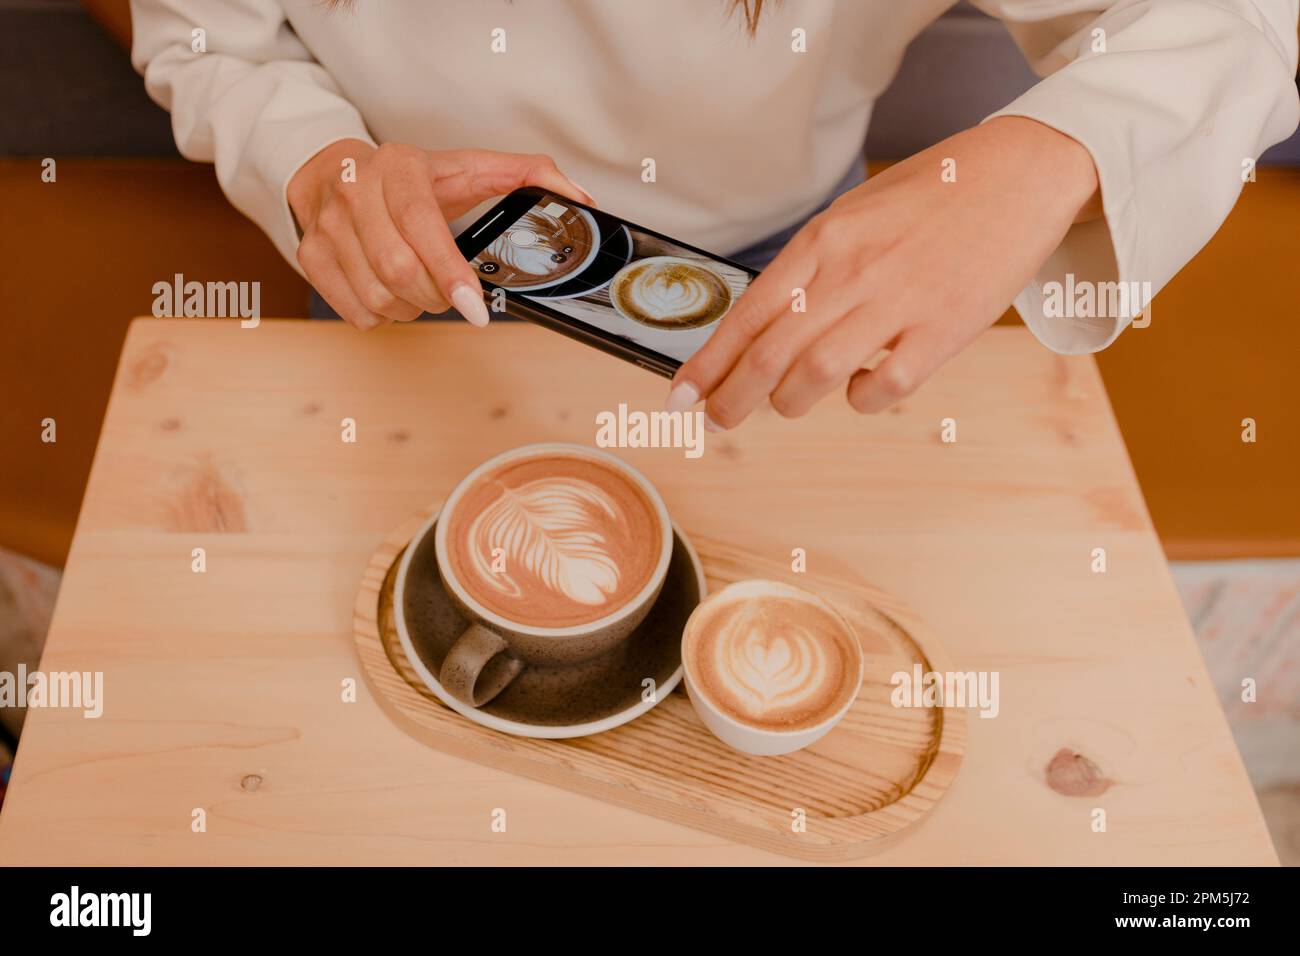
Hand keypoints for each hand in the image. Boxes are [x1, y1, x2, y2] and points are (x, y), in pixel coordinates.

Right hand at [287, 140, 593, 329]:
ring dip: (412, 309)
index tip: (474, 308)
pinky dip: (383, 316)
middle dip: (436, 296)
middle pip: (398, 271)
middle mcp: (355, 192)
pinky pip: (355, 312)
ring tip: (422, 289)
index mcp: (399, 167)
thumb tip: (579, 196)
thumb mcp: (467, 168)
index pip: (421, 225)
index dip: (449, 271)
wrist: (330, 173)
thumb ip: (526, 175)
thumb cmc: (410, 178)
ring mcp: (327, 226)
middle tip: (452, 294)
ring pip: (378, 298)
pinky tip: (391, 292)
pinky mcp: (310, 257)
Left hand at [666, 117, 1099, 425]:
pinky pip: (885, 386)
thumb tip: (766, 321)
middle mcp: (850, 272)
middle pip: (770, 353)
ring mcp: (897, 302)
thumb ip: (811, 265)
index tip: (682, 396)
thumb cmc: (931, 194)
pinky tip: (862, 390)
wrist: (1018, 174)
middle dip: (733, 398)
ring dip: (788, 402)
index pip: (747, 314)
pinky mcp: (943, 329)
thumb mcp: (853, 213)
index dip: (708, 363)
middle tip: (716, 419)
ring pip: (817, 375)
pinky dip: (863, 399)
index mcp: (822, 241)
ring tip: (783, 405)